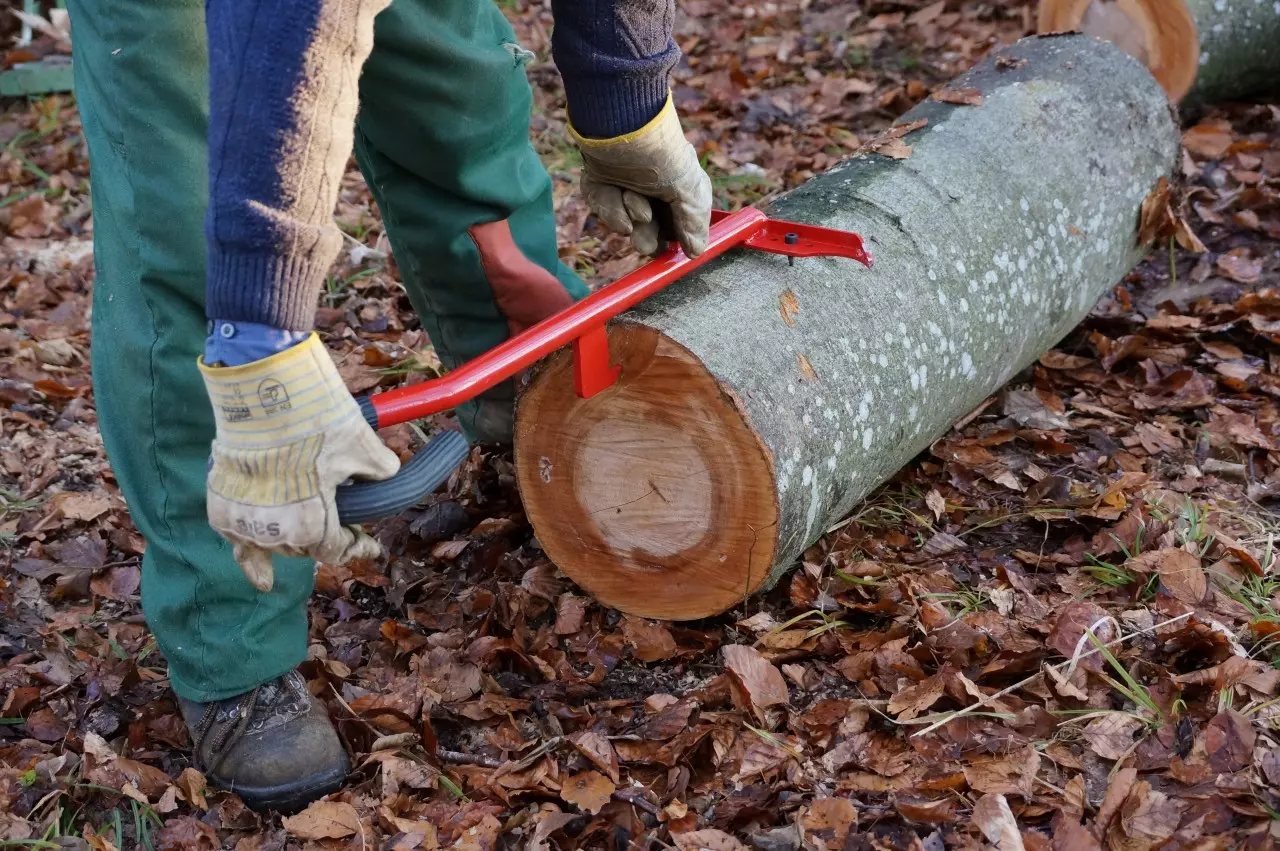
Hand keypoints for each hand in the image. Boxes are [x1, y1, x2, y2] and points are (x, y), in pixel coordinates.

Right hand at [199, 333, 399, 590]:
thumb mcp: (363, 447)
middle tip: (338, 524)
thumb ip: (379, 470)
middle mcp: (276, 532)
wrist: (264, 391)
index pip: (339, 549)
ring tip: (293, 553)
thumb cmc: (316, 421)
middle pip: (305, 546)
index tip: (369, 547)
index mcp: (313, 526)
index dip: (358, 548)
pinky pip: (236, 539)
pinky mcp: (220, 504)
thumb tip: (386, 474)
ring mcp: (244, 521)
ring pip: (273, 543)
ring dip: (288, 542)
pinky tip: (259, 576)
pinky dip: (248, 553)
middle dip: (323, 536)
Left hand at [572, 94, 711, 257]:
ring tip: (632, 197)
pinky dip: (609, 206)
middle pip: (649, 230)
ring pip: (625, 221)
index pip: (678, 224)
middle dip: (647, 237)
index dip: (675, 239)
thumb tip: (696, 252)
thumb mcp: (687, 188)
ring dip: (630, 213)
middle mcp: (652, 187)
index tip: (674, 254)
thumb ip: (693, 222)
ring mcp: (624, 184)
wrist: (620, 123)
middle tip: (644, 242)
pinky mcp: (599, 181)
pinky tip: (617, 192)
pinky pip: (604, 208)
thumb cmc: (661, 151)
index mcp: (678, 186)